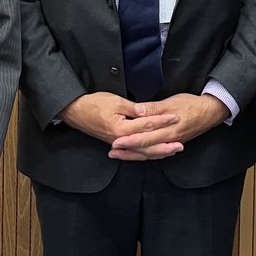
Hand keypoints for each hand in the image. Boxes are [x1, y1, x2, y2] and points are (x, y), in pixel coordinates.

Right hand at [58, 91, 180, 145]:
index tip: (176, 117)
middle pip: (147, 145)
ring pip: (141, 152)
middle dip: (165, 144)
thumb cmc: (93, 104)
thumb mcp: (115, 101)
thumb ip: (134, 109)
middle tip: (180, 144)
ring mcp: (118, 143)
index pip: (147, 125)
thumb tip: (148, 112)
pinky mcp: (116, 143)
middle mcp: (121, 140)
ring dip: (158, 152)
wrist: (75, 111)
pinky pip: (134, 152)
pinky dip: (146, 153)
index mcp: (122, 129)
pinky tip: (154, 153)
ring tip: (172, 150)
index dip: (163, 120)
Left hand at [107, 93, 228, 160]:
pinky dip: (146, 155)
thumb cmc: (191, 104)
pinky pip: (157, 153)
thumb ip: (154, 108)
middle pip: (145, 149)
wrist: (210, 112)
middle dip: (127, 151)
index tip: (116, 142)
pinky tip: (137, 155)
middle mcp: (169, 140)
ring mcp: (172, 143)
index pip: (145, 138)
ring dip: (134, 155)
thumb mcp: (172, 102)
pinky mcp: (173, 143)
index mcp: (168, 130)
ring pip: (150, 153)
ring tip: (119, 155)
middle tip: (112, 151)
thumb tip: (139, 111)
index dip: (130, 141)